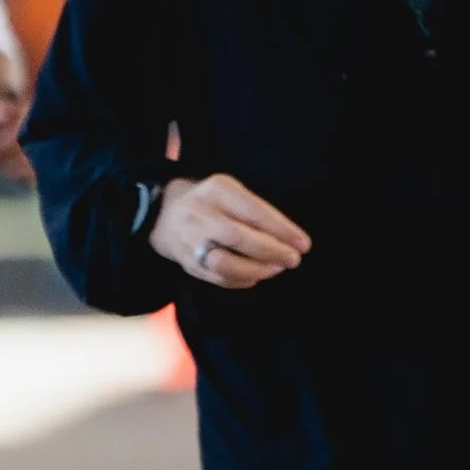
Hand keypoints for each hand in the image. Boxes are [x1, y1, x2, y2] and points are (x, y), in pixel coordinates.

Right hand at [151, 171, 309, 289]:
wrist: (165, 215)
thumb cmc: (213, 203)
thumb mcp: (233, 193)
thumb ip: (257, 212)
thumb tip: (291, 240)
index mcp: (217, 190)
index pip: (253, 211)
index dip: (281, 230)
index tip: (303, 244)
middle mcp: (200, 213)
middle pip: (238, 237)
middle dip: (271, 251)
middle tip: (293, 260)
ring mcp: (189, 240)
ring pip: (224, 262)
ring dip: (257, 269)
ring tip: (277, 269)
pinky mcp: (186, 263)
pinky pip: (217, 277)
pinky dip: (242, 279)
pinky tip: (258, 275)